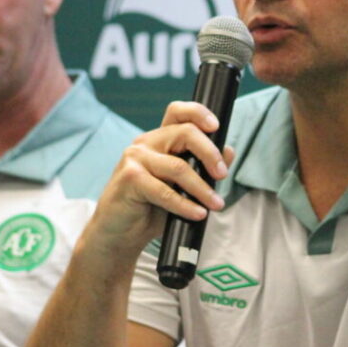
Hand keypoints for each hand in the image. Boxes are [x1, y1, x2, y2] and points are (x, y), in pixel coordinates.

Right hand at [81, 101, 234, 260]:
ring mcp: (135, 159)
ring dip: (202, 188)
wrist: (119, 234)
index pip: (177, 112)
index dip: (198, 113)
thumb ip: (203, 168)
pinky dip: (185, 204)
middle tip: (222, 175)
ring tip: (216, 204)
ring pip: (178, 166)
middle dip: (210, 153)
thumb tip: (228, 151)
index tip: (216, 127)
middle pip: (185, 133)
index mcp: (159, 139)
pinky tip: (197, 214)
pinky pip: (164, 191)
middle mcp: (146, 143)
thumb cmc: (151, 209)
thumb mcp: (182, 188)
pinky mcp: (130, 179)